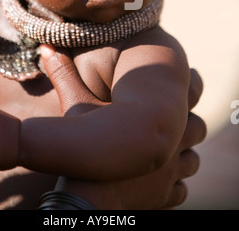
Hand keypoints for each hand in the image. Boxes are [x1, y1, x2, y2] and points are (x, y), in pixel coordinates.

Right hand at [41, 45, 205, 208]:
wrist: (90, 195)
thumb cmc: (87, 146)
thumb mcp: (76, 107)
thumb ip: (64, 75)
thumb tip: (45, 47)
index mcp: (162, 117)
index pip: (193, 93)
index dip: (191, 86)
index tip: (187, 81)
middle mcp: (175, 144)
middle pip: (199, 128)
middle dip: (190, 124)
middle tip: (178, 121)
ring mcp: (173, 173)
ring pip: (193, 160)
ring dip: (184, 155)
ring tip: (172, 149)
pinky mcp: (167, 196)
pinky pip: (181, 187)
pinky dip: (174, 182)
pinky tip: (163, 178)